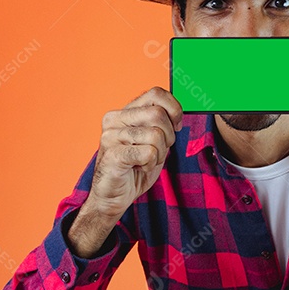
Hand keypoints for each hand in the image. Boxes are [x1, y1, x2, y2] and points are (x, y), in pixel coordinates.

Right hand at [82, 86, 182, 221]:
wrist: (113, 196)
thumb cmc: (134, 168)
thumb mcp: (153, 140)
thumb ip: (162, 123)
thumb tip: (178, 113)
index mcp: (124, 111)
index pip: (156, 93)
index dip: (174, 109)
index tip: (176, 127)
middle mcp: (114, 119)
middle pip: (158, 114)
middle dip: (168, 136)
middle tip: (158, 151)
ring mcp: (111, 136)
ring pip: (156, 135)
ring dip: (159, 154)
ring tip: (146, 161)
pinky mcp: (113, 155)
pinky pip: (148, 152)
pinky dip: (151, 163)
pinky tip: (140, 167)